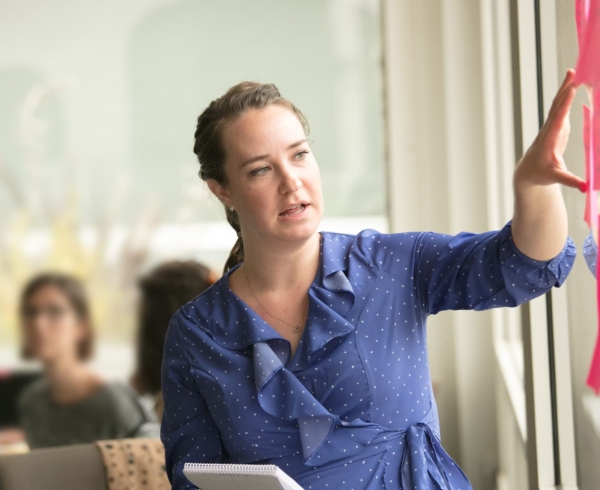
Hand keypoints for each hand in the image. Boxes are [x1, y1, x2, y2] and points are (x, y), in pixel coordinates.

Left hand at [514, 69, 585, 192]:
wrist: (528, 172)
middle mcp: (549, 129)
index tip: (571, 89)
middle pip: (556, 106)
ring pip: (558, 105)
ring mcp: (552, 126)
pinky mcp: (556, 127)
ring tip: (573, 72)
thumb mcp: (554, 177)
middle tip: (573, 72)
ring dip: (565, 88)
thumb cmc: (540, 174)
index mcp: (549, 139)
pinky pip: (561, 108)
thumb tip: (586, 187)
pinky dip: (567, 96)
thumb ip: (569, 180)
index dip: (564, 104)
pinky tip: (573, 84)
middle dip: (564, 90)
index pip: (558, 119)